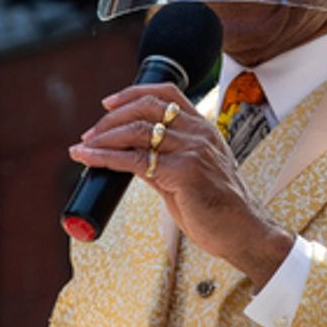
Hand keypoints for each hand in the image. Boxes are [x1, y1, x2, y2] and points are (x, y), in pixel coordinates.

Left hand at [69, 83, 293, 287]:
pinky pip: (135, 159)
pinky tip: (88, 158)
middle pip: (146, 108)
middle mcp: (199, 134)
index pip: (167, 94)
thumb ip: (163, 160)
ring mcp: (192, 151)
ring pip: (137, 131)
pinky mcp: (184, 172)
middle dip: (110, 118)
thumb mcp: (190, 175)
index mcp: (203, 129)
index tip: (108, 104)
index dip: (132, 93)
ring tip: (83, 147)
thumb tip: (128, 156)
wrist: (243, 233)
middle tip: (89, 134)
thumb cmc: (218, 209)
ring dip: (103, 137)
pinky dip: (105, 157)